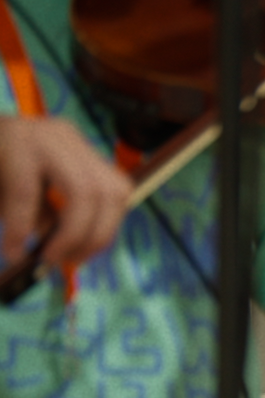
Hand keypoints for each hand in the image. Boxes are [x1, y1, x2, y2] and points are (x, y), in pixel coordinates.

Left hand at [0, 116, 129, 267]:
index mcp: (19, 140)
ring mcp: (83, 145)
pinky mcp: (98, 157)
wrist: (7, 136)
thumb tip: (49, 247)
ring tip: (78, 255)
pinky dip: (108, 222)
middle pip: (87, 192)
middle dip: (77, 236)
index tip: (15, 256)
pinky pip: (119, 193)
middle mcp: (57, 138)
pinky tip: (90, 237)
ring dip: (101, 233)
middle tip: (59, 260)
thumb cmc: (0, 163)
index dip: (21, 228)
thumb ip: (20, 213)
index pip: (26, 191)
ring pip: (114, 193)